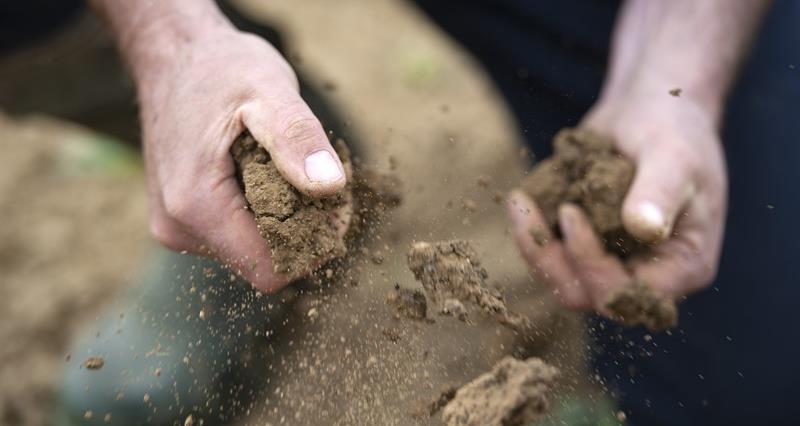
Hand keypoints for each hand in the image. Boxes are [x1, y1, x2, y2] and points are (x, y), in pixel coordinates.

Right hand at [135, 27, 346, 290]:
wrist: (172, 53)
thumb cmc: (221, 67)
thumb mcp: (268, 91)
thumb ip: (298, 139)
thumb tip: (332, 187)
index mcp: (196, 207)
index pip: (271, 269)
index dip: (314, 247)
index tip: (335, 203)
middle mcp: (178, 228)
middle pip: (264, 262)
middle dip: (303, 229)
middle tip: (319, 175)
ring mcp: (175, 226)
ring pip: (251, 250)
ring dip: (284, 219)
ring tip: (287, 166)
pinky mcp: (180, 219)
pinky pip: (235, 234)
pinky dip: (263, 211)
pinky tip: (266, 171)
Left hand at [508, 89, 726, 311]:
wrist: (650, 109)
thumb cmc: (673, 128)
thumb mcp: (673, 154)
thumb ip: (661, 191)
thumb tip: (643, 229)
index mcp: (685, 265)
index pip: (632, 294)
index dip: (594, 265)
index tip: (569, 212)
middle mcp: (650, 274)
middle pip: (592, 296)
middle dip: (552, 260)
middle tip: (527, 210)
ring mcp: (616, 263)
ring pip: (565, 283)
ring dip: (536, 248)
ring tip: (519, 201)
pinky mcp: (587, 249)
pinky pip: (553, 260)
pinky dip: (532, 234)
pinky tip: (521, 198)